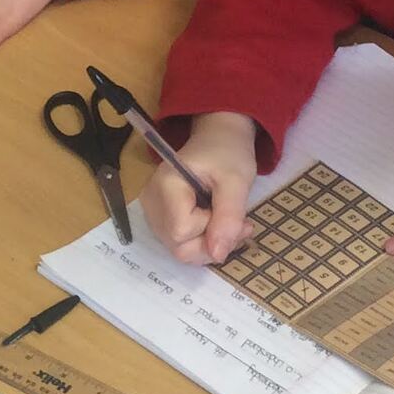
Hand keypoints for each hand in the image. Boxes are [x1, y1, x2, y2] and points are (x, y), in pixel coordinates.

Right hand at [140, 113, 257, 264]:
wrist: (218, 138)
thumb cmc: (227, 153)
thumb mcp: (237, 181)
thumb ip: (228, 217)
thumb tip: (218, 255)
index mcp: (166, 185)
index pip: (181, 231)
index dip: (210, 230)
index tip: (234, 214)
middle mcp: (152, 202)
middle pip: (179, 247)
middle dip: (214, 243)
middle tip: (242, 225)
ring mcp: (153, 212)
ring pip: (181, 250)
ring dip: (212, 245)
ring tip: (232, 223)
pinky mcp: (160, 218)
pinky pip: (181, 244)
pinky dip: (204, 242)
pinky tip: (217, 224)